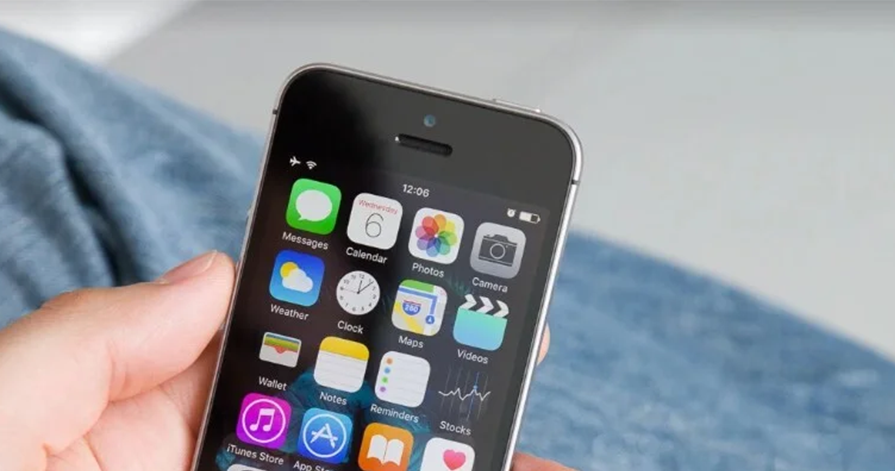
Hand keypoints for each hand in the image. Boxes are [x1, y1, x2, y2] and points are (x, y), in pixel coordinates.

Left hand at [0, 252, 567, 470]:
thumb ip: (92, 343)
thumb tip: (212, 272)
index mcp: (130, 429)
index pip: (264, 353)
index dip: (343, 312)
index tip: (421, 290)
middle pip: (332, 429)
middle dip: (421, 399)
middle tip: (503, 365)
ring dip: (440, 462)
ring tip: (520, 453)